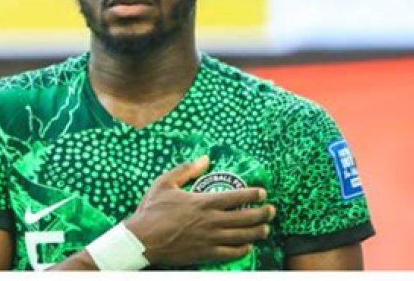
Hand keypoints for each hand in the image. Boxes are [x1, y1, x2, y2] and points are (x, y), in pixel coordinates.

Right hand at [123, 155, 275, 266]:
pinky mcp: (205, 254)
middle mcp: (211, 221)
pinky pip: (230, 254)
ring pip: (242, 237)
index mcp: (203, 202)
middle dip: (263, 214)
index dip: (253, 194)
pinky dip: (242, 250)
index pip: (237, 197)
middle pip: (245, 218)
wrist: (141, 240)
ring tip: (266, 229)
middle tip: (271, 211)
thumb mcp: (165, 183)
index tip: (262, 192)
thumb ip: (186, 169)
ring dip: (257, 232)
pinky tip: (247, 246)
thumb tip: (205, 158)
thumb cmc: (151, 210)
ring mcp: (209, 240)